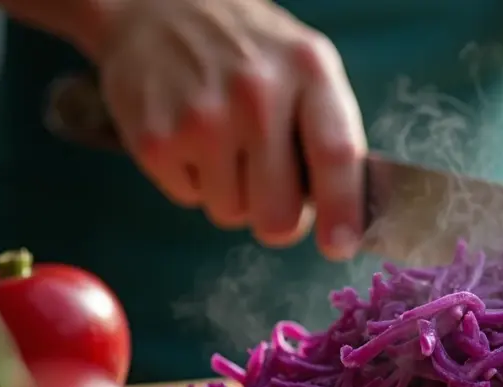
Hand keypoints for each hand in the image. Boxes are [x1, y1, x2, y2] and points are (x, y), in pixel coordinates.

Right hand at [98, 0, 365, 257]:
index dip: (343, 211)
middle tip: (273, 192)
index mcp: (308, 70)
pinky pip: (191, 199)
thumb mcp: (305, 66)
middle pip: (279, 212)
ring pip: (232, 214)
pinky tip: (192, 138)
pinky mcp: (156, 139)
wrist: (154, 5)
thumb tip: (348, 212)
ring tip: (225, 144)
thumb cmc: (247, 48)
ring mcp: (202, 117)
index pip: (336, 155)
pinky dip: (194, 181)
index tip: (340, 246)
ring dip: (233, 195)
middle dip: (280, 219)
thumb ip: (329, 130)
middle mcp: (257, 93)